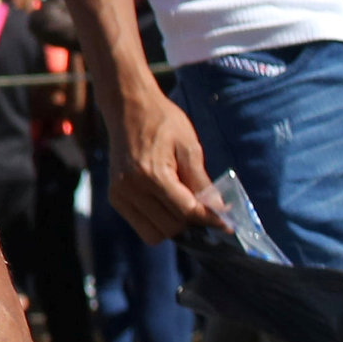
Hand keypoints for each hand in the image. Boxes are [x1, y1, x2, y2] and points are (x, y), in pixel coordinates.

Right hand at [105, 85, 223, 244]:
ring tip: (182, 203)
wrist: (128, 107)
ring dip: (173, 226)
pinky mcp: (115, 197)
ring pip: (155, 234)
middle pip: (172, 227)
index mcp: (151, 173)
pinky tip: (165, 203)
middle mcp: (131, 187)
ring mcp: (119, 194)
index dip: (210, 219)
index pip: (187, 211)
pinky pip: (142, 226)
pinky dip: (158, 222)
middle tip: (203, 207)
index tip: (227, 224)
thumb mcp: (189, 146)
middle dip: (191, 221)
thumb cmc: (162, 121)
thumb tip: (219, 210)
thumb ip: (202, 182)